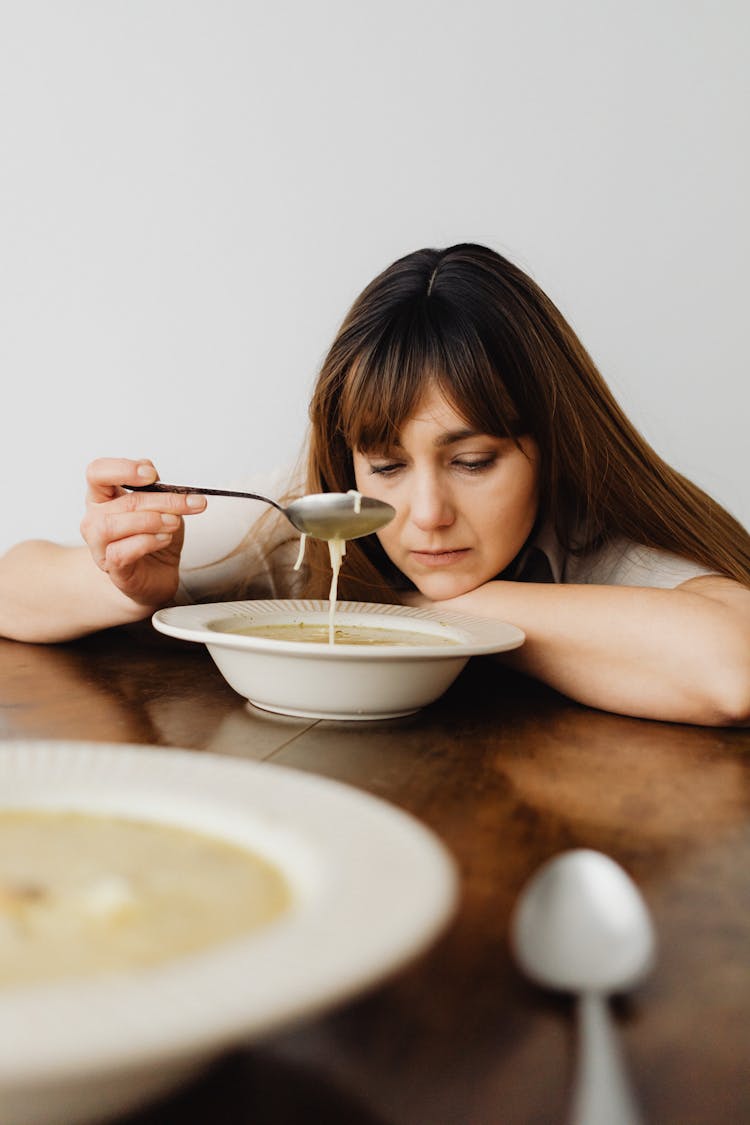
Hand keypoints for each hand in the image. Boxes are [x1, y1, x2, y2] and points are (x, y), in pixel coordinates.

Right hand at [80, 458, 206, 608]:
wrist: (158, 574)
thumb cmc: (155, 538)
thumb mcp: (162, 507)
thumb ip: (155, 488)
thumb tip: (153, 472)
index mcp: (104, 496)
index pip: (98, 472)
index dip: (123, 469)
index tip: (151, 475)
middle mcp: (95, 518)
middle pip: (123, 501)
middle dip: (162, 500)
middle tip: (189, 503)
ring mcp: (99, 544)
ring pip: (111, 525)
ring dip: (150, 521)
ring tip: (173, 524)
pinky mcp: (111, 566)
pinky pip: (120, 551)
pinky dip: (147, 542)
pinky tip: (163, 539)